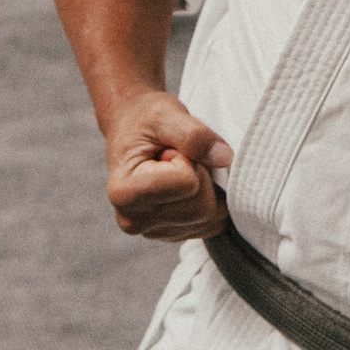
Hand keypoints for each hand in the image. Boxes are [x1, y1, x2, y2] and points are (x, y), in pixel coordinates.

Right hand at [105, 90, 234, 240]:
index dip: (189, 159)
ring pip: (210, 218)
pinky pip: (211, 225)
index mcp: (125, 193)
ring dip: (207, 189)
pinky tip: (186, 187)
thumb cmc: (147, 120)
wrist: (133, 129)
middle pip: (202, 207)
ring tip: (179, 170)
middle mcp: (133, 220)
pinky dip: (209, 202)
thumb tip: (224, 158)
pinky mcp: (170, 235)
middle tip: (178, 157)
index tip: (168, 149)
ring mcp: (152, 232)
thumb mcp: (167, 115)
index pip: (189, 184)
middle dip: (201, 175)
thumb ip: (194, 135)